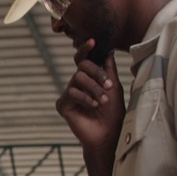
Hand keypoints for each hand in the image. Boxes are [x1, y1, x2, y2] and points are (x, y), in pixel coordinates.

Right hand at [55, 39, 124, 153]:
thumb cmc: (113, 112)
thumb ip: (108, 69)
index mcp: (89, 78)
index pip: (83, 59)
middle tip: (109, 86)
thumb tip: (107, 50)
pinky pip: (72, 93)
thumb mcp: (114, 87)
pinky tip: (93, 106)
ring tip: (103, 101)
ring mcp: (69, 94)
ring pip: (78, 79)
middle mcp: (77, 84)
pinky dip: (85, 98)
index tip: (92, 41)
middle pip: (81, 66)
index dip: (85, 49)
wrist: (108, 134)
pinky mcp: (63, 105)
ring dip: (94, 88)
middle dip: (96, 73)